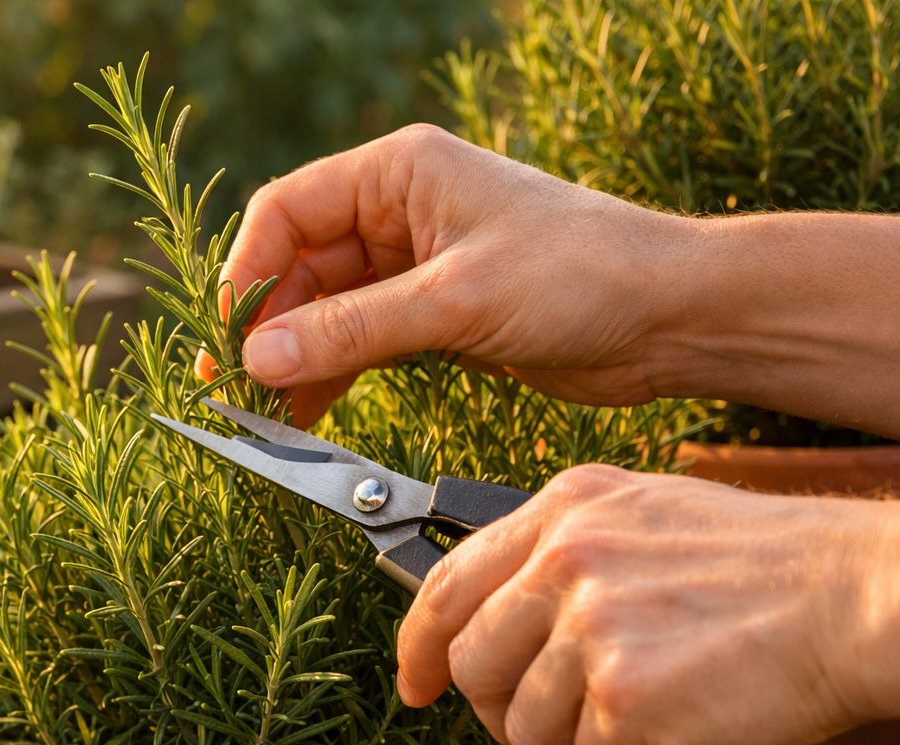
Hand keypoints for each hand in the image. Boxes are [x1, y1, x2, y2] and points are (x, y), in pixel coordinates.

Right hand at [216, 125, 694, 424]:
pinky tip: (309, 412)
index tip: (227, 339)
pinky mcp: (437, 314)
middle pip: (299, 267)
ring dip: (296, 360)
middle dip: (268, 330)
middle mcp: (399, 211)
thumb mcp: (455, 300)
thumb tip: (258, 358)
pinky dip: (334, 375)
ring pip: (327, 311)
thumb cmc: (580, 275)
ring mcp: (416, 264)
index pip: (287, 213)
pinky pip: (362, 342)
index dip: (247, 276)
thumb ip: (352, 331)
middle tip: (237, 392)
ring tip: (267, 416)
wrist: (672, 318)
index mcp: (399, 173)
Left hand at [396, 465, 899, 744]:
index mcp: (566, 509)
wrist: (864, 596)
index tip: (416, 686)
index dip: (418, 648)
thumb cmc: (775, 569)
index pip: (447, 585)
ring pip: (528, 730)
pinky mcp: (627, 696)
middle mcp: (566, 558)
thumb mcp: (651, 520)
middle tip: (562, 737)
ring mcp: (592, 625)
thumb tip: (508, 622)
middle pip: (473, 669)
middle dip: (507, 718)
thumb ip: (572, 557)